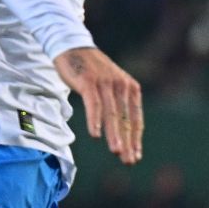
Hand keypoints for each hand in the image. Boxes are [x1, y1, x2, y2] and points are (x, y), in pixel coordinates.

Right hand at [54, 46, 143, 164]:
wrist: (72, 47)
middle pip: (125, 119)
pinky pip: (94, 105)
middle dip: (127, 142)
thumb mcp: (110, 86)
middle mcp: (121, 85)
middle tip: (129, 161)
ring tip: (116, 152)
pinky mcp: (89, 81)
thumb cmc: (91, 72)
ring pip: (111, 114)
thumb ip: (117, 105)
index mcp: (130, 88)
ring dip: (114, 135)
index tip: (136, 156)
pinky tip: (95, 135)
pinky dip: (95, 120)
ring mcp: (105, 83)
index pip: (135, 119)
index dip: (136, 140)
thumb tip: (122, 132)